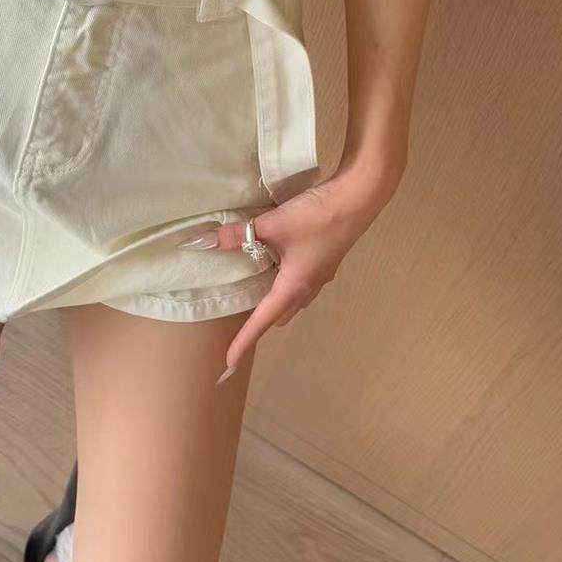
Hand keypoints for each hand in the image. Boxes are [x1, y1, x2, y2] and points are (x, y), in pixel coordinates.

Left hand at [210, 165, 400, 378]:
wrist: (358, 198)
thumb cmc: (317, 216)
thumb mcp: (271, 224)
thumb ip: (235, 235)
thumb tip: (202, 242)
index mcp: (294, 286)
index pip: (262, 321)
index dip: (243, 341)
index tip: (227, 363)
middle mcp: (308, 287)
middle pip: (279, 313)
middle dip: (259, 323)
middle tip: (237, 326)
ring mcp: (320, 274)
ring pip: (292, 299)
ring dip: (273, 302)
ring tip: (252, 294)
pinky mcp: (325, 260)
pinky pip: (300, 282)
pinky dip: (284, 283)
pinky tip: (275, 264)